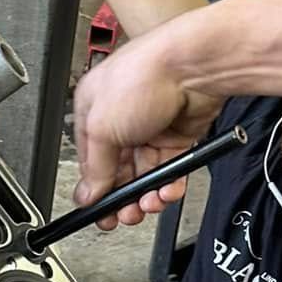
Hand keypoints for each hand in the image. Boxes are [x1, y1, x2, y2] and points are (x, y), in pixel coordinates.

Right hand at [72, 33, 222, 227]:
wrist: (193, 65)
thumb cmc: (144, 75)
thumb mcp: (102, 127)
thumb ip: (95, 166)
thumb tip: (88, 192)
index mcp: (94, 110)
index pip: (90, 160)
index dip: (95, 188)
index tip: (99, 212)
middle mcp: (121, 118)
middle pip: (118, 170)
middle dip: (121, 197)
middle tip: (123, 215)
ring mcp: (151, 128)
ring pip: (145, 174)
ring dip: (146, 194)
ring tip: (148, 204)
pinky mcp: (178, 135)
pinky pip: (170, 170)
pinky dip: (169, 185)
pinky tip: (167, 190)